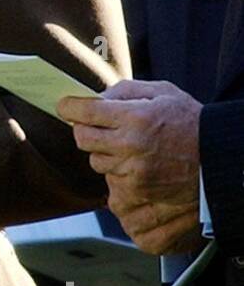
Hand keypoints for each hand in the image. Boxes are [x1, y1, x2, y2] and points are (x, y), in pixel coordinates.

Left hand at [57, 80, 201, 254]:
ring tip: (133, 151)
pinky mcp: (137, 194)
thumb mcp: (163, 93)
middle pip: (82, 140)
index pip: (84, 112)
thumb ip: (125, 91)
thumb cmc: (192, 123)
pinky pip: (112, 184)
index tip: (65, 105)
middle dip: (87, 131)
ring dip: (106, 155)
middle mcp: (130, 148)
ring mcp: (132, 175)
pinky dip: (120, 176)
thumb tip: (95, 98)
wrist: (220, 162)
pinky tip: (139, 169)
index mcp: (135, 118)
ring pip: (97, 163)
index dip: (70, 107)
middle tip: (102, 128)